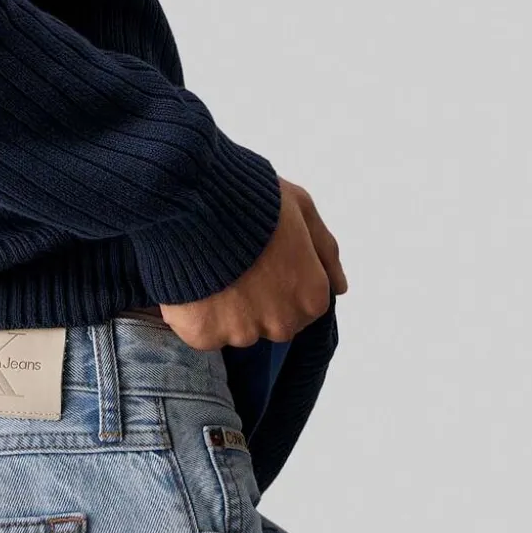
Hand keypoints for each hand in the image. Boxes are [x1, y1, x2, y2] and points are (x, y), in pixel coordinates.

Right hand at [157, 177, 346, 349]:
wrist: (196, 199)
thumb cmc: (253, 198)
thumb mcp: (302, 208)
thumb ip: (325, 250)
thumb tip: (340, 286)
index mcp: (311, 296)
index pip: (303, 303)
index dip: (280, 277)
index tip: (262, 258)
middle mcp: (282, 323)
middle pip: (271, 321)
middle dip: (256, 299)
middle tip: (234, 263)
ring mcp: (242, 332)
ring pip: (234, 328)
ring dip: (224, 306)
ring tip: (208, 266)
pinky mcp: (204, 334)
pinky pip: (202, 331)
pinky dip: (196, 312)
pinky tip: (191, 280)